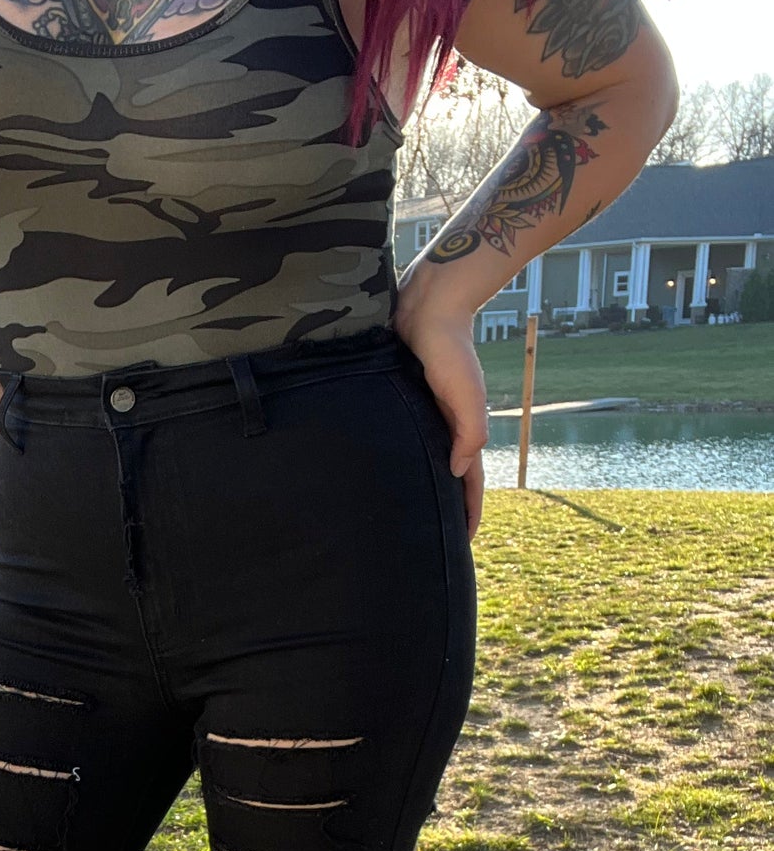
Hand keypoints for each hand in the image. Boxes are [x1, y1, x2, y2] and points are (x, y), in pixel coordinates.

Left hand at [392, 296, 486, 540]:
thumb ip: (468, 431)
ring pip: (421, 463)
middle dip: (442, 510)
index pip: (468, 483)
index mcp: (461, 430)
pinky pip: (400, 440)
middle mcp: (442, 428)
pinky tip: (382, 475)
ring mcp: (422, 417)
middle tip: (429, 543)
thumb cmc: (449, 348)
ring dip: (418, 489)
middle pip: (444, 479)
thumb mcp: (465, 391)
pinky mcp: (401, 403)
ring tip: (404, 518)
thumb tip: (457, 470)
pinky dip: (398, 462)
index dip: (468, 513)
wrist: (428, 307)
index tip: (464, 544)